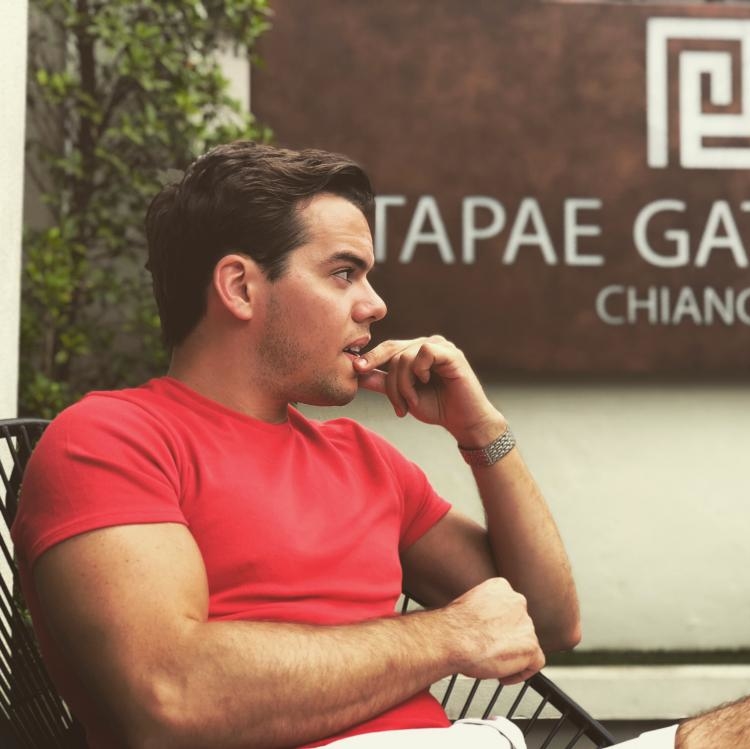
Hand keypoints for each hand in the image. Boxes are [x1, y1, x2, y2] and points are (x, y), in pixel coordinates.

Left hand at [354, 336, 504, 444]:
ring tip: (412, 402)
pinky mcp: (451, 353)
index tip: (356, 369)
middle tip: (398, 406)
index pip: (388, 349)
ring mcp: (440, 346)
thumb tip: (356, 373)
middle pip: (393, 354)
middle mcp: (427, 344)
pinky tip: (426, 383)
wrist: (464, 421)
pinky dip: (419, 371)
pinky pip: (424, 352)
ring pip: (405, 357)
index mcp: (415, 351)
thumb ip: (382, 383)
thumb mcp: (403, 395)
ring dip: (404, 385)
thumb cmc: (437, 407)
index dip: (371, 358)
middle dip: (391, 383)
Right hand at [443, 578, 544, 683]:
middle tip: (491, 651)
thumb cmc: (453, 626)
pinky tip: (502, 676)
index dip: (501, 624)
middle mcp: (517, 601)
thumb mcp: (469, 604)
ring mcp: (526, 624)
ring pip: (526, 644)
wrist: (452, 639)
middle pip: (520, 625)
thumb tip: (485, 626)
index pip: (509, 607)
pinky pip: (535, 663)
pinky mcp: (530, 646)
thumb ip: (485, 611)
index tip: (490, 634)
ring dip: (513, 656)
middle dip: (508, 639)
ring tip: (493, 664)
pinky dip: (520, 672)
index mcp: (501, 587)